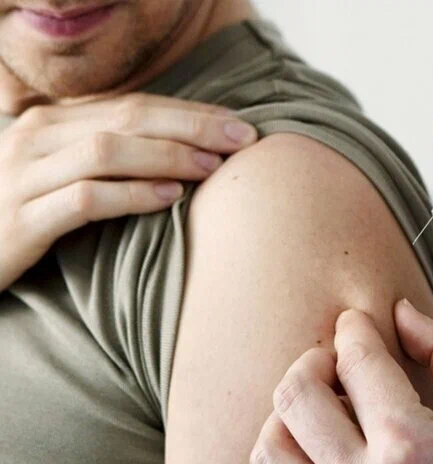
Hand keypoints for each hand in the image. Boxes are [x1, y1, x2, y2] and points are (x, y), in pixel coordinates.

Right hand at [0, 93, 257, 289]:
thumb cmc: (22, 219)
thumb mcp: (62, 178)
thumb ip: (109, 159)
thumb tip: (187, 155)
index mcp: (50, 125)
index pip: (131, 105)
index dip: (189, 111)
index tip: (240, 124)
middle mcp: (34, 141)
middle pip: (126, 119)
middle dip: (192, 126)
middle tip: (243, 139)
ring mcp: (22, 179)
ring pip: (106, 151)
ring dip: (168, 157)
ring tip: (213, 168)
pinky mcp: (19, 223)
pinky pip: (85, 199)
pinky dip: (132, 195)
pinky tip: (170, 199)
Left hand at [251, 300, 432, 463]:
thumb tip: (401, 314)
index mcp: (407, 445)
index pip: (357, 360)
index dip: (354, 328)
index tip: (356, 323)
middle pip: (298, 394)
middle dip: (314, 361)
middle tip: (337, 359)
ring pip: (272, 445)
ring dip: (292, 413)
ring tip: (327, 406)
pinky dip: (290, 453)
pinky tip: (323, 443)